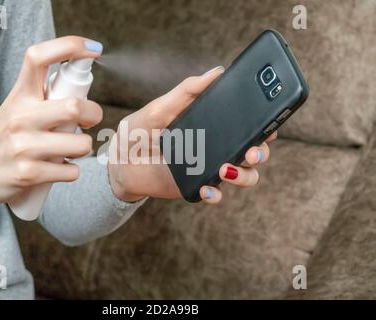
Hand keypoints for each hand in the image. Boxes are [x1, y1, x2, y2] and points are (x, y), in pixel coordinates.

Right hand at [0, 36, 102, 224]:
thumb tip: (81, 89)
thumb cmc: (1, 138)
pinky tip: (58, 168)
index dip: (70, 47)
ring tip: (70, 149)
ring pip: (80, 144)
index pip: (39, 58)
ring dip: (83, 148)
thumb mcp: (14, 108)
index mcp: (19, 96)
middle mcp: (20, 117)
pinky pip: (72, 171)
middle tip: (89, 121)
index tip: (93, 49)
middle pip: (75, 107)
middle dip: (94, 114)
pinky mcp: (29, 174)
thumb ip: (41, 97)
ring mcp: (24, 147)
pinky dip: (72, 171)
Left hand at [108, 66, 276, 203]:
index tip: (270, 123)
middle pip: (253, 151)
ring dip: (243, 175)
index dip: (264, 125)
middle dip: (261, 152)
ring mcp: (207, 168)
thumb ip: (187, 91)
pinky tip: (206, 190)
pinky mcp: (195, 187)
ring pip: (243, 176)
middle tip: (252, 151)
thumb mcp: (162, 107)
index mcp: (211, 125)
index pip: (247, 124)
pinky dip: (215, 195)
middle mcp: (215, 147)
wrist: (119, 162)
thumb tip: (217, 72)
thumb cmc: (139, 131)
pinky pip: (215, 194)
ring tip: (225, 170)